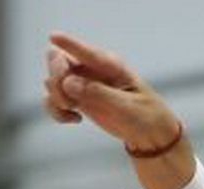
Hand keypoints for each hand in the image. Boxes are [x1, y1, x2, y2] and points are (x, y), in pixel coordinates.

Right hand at [44, 33, 184, 152]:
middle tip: (68, 100)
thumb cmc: (146, 115)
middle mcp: (93, 70)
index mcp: (111, 65)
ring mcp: (83, 84)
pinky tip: (74, 119)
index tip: (53, 37)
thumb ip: (98, 93)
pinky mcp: (78, 100)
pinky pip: (54, 100)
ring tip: (73, 111)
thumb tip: (68, 82)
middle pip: (58, 60)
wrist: (151, 135)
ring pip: (52, 81)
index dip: (68, 43)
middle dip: (57, 78)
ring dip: (56, 98)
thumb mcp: (127, 106)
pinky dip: (57, 111)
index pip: (85, 50)